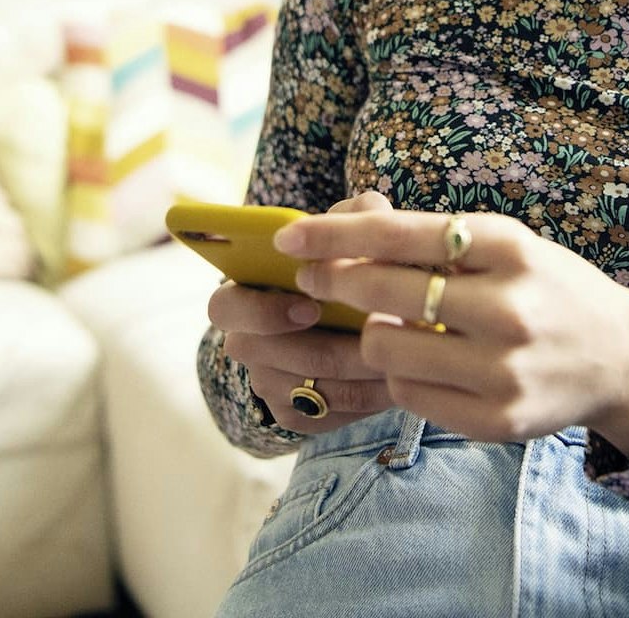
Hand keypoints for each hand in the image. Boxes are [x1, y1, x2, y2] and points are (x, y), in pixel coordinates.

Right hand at [208, 191, 395, 432]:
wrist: (364, 306)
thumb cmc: (350, 256)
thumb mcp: (353, 225)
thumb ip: (359, 214)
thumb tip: (366, 219)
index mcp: (244, 293)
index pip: (224, 307)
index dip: (263, 312)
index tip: (310, 307)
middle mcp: (249, 343)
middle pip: (270, 358)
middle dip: (327, 347)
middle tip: (373, 335)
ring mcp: (270, 383)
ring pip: (311, 388)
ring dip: (361, 371)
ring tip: (404, 352)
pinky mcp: (298, 415)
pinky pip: (330, 415)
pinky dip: (369, 398)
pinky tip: (400, 377)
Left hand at [274, 206, 628, 457]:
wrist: (619, 357)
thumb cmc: (551, 290)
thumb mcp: (513, 247)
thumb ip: (445, 245)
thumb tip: (347, 246)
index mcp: (512, 249)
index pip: (405, 234)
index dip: (338, 235)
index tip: (291, 237)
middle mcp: (509, 307)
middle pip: (386, 290)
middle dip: (335, 282)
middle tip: (312, 279)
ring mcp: (502, 368)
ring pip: (387, 347)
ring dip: (371, 333)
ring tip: (387, 324)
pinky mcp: (495, 418)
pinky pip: (409, 394)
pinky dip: (401, 374)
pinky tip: (420, 361)